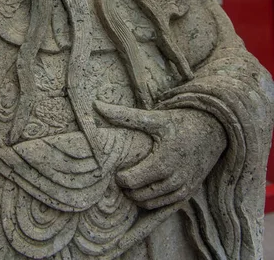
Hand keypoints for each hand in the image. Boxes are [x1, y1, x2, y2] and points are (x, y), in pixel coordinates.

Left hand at [95, 101, 226, 209]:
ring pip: (149, 204)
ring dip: (137, 195)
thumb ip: (124, 115)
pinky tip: (146, 187)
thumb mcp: (153, 118)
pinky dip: (152, 201)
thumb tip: (97, 105)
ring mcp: (183, 190)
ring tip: (132, 179)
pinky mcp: (188, 193)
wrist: (214, 129)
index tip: (117, 165)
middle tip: (122, 172)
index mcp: (163, 163)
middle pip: (138, 195)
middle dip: (126, 187)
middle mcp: (174, 181)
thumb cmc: (181, 122)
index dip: (119, 176)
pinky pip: (164, 207)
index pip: (130, 182)